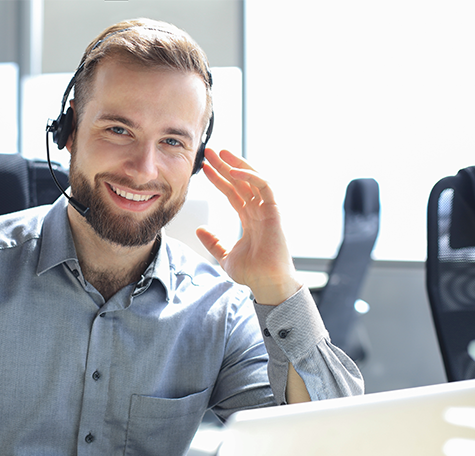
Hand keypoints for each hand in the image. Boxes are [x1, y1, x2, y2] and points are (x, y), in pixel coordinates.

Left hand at [195, 149, 300, 304]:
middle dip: (224, 166)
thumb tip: (200, 229)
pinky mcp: (275, 212)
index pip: (232, 193)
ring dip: (236, 164)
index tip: (203, 168)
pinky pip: (264, 187)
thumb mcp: (225, 256)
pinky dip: (250, 177)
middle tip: (208, 151)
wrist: (267, 284)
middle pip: (240, 182)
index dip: (218, 179)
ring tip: (220, 153)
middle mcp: (259, 211)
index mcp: (249, 219)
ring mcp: (267, 210)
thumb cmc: (253, 273)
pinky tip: (233, 171)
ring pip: (252, 179)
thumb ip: (214, 242)